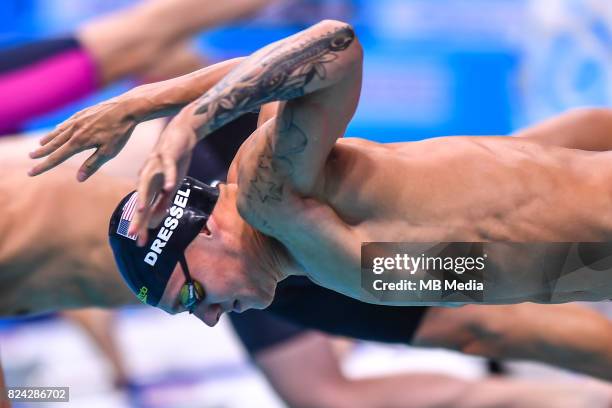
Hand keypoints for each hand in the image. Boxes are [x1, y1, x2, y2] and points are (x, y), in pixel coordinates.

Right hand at [28, 96, 138, 180]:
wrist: (127, 107)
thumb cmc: (120, 132)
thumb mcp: (109, 152)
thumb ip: (92, 164)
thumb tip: (79, 179)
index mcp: (79, 142)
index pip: (57, 157)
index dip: (43, 166)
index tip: (31, 172)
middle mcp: (74, 130)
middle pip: (54, 144)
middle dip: (41, 153)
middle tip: (30, 158)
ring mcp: (78, 120)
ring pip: (58, 132)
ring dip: (48, 139)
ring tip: (39, 145)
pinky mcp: (83, 113)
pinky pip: (67, 123)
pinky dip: (59, 128)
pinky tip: (57, 130)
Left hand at [128, 118, 197, 245]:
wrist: (182, 132)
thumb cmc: (175, 159)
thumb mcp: (170, 183)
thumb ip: (164, 200)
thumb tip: (157, 218)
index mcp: (150, 185)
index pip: (145, 209)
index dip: (142, 225)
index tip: (139, 243)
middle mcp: (149, 177)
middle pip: (142, 201)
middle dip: (138, 218)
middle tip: (134, 235)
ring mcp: (157, 166)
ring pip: (149, 185)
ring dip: (145, 199)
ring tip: (141, 213)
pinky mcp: (168, 156)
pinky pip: (169, 170)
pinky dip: (170, 178)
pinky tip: (171, 188)